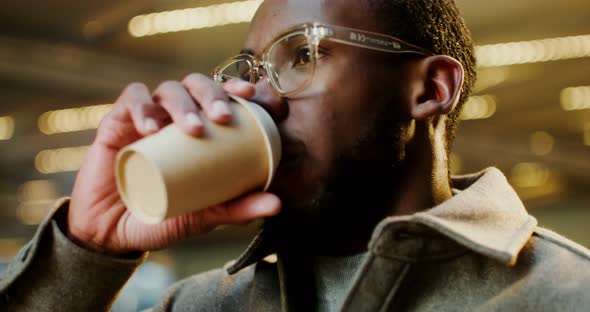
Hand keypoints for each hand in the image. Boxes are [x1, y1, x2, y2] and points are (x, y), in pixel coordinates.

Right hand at [67, 74, 280, 254]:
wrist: (113, 232)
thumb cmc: (163, 216)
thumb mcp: (204, 214)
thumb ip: (236, 208)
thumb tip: (278, 205)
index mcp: (200, 130)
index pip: (222, 97)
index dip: (238, 89)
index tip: (255, 97)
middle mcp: (175, 118)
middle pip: (197, 85)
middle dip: (213, 94)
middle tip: (223, 117)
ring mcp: (148, 117)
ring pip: (167, 89)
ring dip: (182, 103)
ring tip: (192, 128)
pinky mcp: (117, 121)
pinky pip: (130, 100)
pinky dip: (142, 107)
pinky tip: (151, 127)